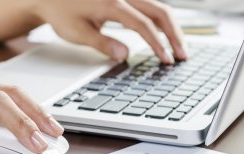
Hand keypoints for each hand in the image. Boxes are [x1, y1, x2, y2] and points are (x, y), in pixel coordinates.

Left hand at [32, 0, 186, 62]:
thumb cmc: (61, 13)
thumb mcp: (77, 32)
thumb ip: (102, 43)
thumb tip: (124, 55)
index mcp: (111, 3)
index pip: (142, 24)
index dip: (157, 43)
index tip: (166, 59)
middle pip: (159, 11)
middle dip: (174, 34)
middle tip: (183, 55)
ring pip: (158, 7)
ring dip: (171, 27)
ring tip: (179, 48)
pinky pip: (150, 7)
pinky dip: (161, 22)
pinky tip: (165, 35)